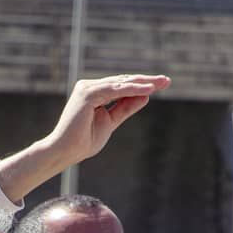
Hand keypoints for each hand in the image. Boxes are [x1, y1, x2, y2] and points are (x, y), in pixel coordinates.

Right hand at [45, 74, 170, 166]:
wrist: (66, 152)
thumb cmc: (83, 141)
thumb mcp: (111, 122)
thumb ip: (125, 108)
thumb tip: (145, 96)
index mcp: (95, 93)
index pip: (122, 86)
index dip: (142, 85)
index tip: (161, 85)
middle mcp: (90, 87)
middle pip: (124, 81)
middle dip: (146, 81)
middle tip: (167, 80)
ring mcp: (88, 88)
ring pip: (121, 83)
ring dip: (143, 83)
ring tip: (161, 83)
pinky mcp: (88, 94)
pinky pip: (115, 90)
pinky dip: (132, 89)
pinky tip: (148, 89)